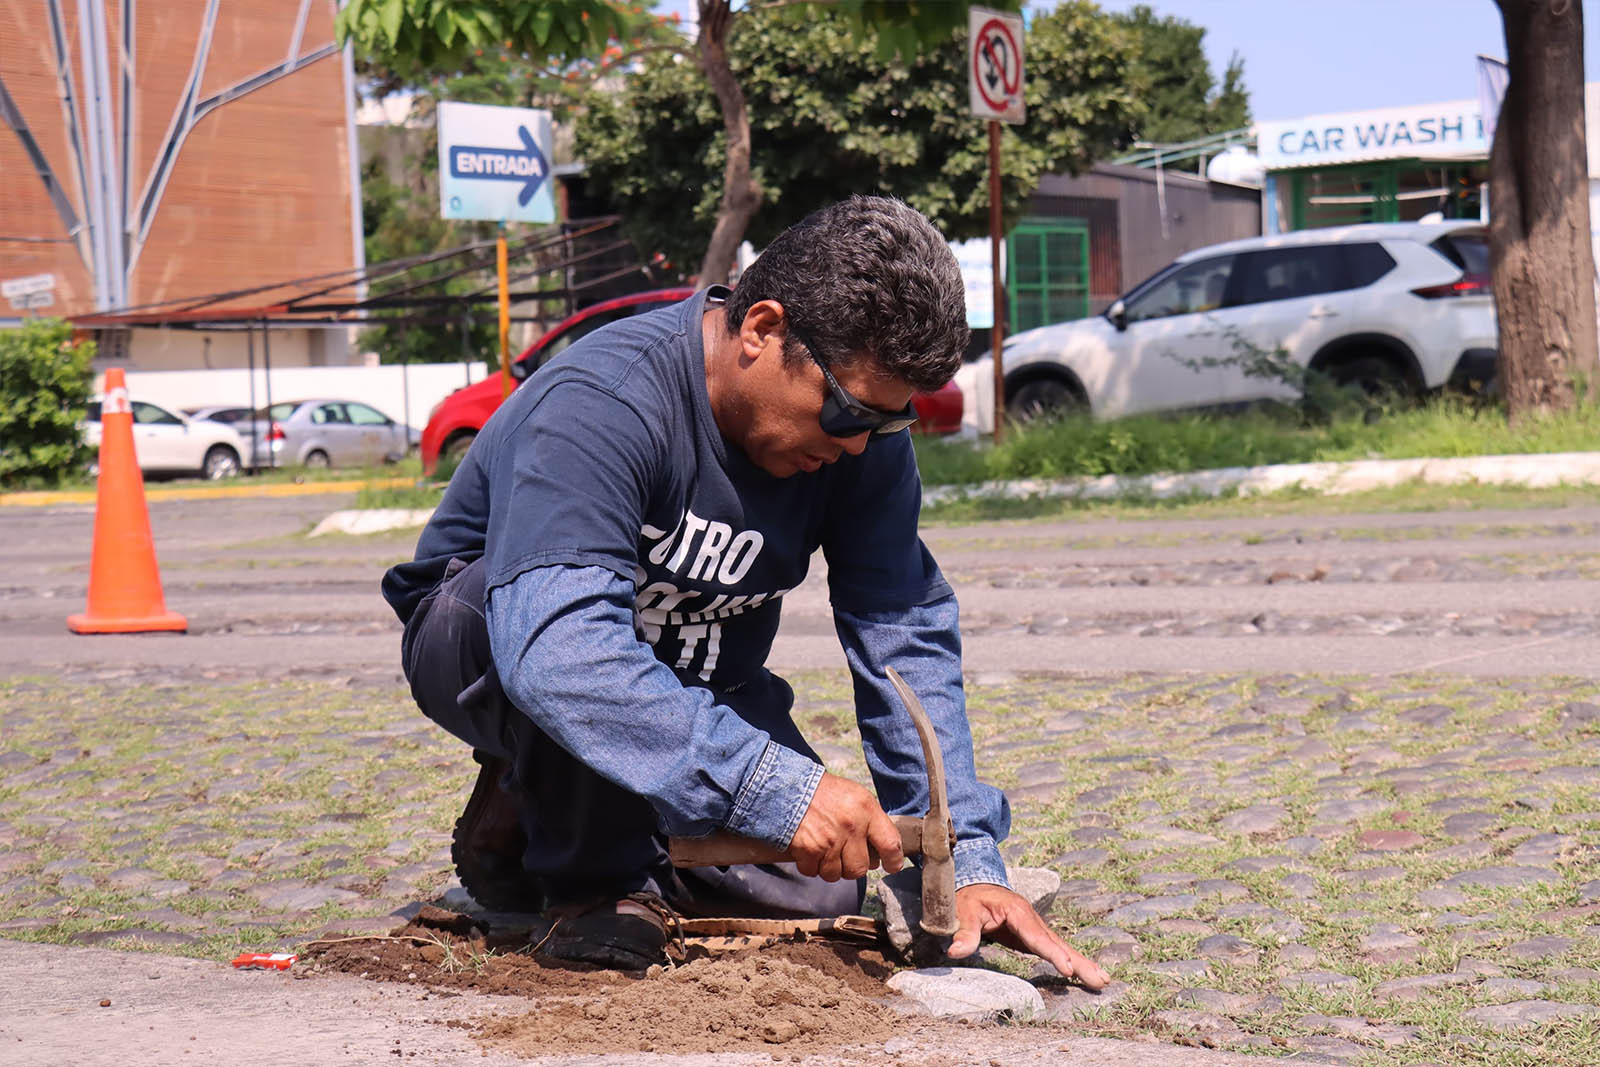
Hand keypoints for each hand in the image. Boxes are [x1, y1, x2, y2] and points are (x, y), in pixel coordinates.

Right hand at [788, 773, 905, 881]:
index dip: (893, 860)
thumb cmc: (824, 792)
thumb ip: (871, 820)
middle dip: (852, 865)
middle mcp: (850, 826)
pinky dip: (810, 865)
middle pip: (860, 868)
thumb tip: (882, 850)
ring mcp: (829, 840)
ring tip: (824, 849)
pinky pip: (813, 871)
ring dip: (829, 867)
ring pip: (836, 874)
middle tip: (844, 853)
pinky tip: (809, 849)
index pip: (890, 844)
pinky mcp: (809, 849)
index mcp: (866, 809)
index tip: (891, 866)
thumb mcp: (855, 796)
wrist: (789, 786)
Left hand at [946, 883, 1109, 989]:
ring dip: (1082, 963)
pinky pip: (1054, 949)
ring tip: (1102, 981)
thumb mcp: (961, 912)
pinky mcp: (1033, 936)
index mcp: (1016, 911)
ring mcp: (1034, 927)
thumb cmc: (967, 898)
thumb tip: (956, 951)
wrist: (973, 883)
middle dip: (1078, 961)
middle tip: (1099, 979)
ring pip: (1061, 946)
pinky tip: (1085, 974)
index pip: (1036, 935)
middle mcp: (1031, 918)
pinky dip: (1071, 961)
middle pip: (1057, 942)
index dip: (1052, 953)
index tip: (1068, 968)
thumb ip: (963, 931)